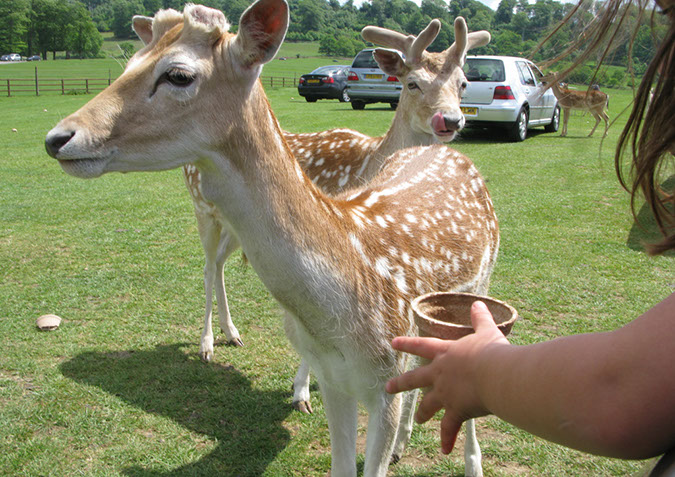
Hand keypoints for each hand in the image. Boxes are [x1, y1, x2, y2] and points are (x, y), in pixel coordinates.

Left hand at [386, 300, 510, 452]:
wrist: (497, 375)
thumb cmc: (492, 352)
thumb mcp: (486, 332)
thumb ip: (480, 319)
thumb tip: (477, 304)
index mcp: (446, 353)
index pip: (421, 346)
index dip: (406, 344)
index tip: (392, 343)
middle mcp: (441, 374)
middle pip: (415, 379)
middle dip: (401, 383)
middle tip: (388, 388)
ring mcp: (446, 394)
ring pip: (428, 405)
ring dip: (423, 413)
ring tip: (418, 420)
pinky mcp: (456, 411)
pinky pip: (449, 427)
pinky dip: (447, 438)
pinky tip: (444, 449)